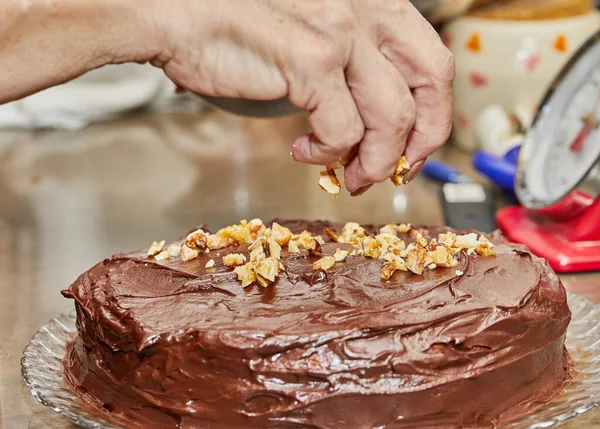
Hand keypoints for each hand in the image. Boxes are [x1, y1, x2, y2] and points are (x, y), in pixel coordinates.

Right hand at [151, 0, 454, 191]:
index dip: (432, 112)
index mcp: (370, 0)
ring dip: (375, 160)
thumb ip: (350, 65)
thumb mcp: (312, 30)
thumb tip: (371, 122)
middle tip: (398, 168)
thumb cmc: (234, 22)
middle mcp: (364, 9)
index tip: (414, 145)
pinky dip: (327, 154)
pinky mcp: (310, 63)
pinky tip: (304, 152)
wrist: (177, 12)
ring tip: (349, 175)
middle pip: (432, 82)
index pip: (431, 59)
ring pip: (393, 118)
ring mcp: (340, 33)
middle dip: (422, 139)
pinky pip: (343, 132)